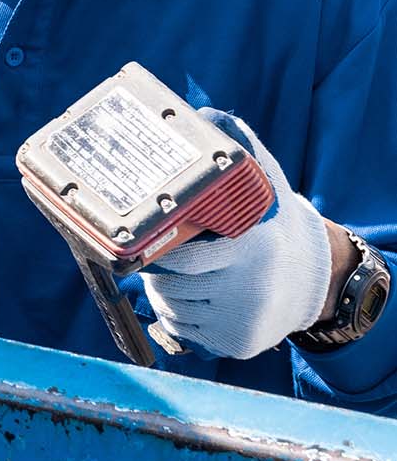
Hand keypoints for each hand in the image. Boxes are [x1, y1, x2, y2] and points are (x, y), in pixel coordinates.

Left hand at [138, 113, 333, 362]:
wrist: (313, 278)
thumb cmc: (272, 225)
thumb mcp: (265, 184)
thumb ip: (240, 147)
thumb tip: (206, 115)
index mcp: (249, 247)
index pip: (178, 257)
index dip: (155, 249)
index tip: (147, 238)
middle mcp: (247, 289)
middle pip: (166, 286)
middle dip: (157, 270)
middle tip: (165, 254)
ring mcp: (243, 321)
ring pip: (170, 310)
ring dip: (165, 293)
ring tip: (184, 274)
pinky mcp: (238, 346)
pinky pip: (184, 330)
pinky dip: (179, 315)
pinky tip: (198, 297)